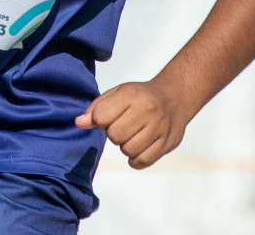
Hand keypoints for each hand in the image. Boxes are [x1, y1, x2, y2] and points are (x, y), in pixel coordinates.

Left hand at [75, 79, 193, 169]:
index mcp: (131, 94)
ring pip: (128, 150)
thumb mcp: (118, 93)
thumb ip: (97, 107)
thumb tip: (79, 123)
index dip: (100, 120)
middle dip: (114, 134)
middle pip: (115, 136)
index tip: (108, 117)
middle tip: (123, 126)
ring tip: (133, 135)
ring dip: (126, 146)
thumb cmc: (141, 96)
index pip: (101, 117)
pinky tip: (139, 148)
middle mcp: (147, 109)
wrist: (175, 96)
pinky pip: (142, 161)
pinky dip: (136, 159)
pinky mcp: (167, 143)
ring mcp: (159, 127)